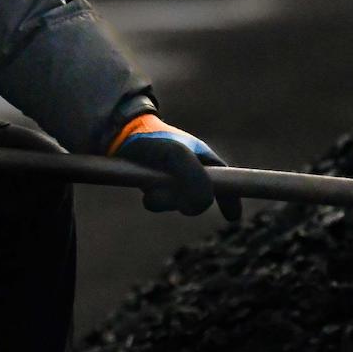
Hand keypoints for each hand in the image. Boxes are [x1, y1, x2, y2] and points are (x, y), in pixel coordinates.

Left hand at [114, 115, 235, 222]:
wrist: (119, 134)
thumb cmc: (153, 140)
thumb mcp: (177, 156)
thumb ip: (195, 179)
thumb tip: (204, 204)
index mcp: (204, 159)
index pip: (227, 182)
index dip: (231, 199)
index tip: (233, 217)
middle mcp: (190, 169)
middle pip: (200, 199)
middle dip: (187, 201)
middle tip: (171, 193)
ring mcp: (172, 178)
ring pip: (177, 204)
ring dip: (166, 200)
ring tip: (152, 187)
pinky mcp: (153, 184)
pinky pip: (158, 203)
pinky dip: (153, 200)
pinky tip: (145, 190)